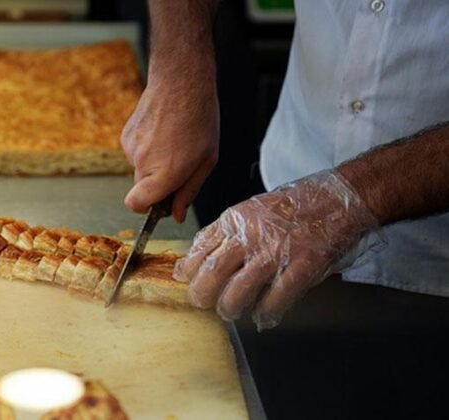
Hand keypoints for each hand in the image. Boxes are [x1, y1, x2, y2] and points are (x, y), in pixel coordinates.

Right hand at [121, 73, 218, 222]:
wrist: (180, 82)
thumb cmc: (199, 119)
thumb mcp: (206, 160)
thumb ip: (189, 191)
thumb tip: (176, 215)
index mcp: (165, 173)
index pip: (136, 205)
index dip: (146, 208)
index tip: (159, 202)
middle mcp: (143, 163)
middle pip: (141, 189)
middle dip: (157, 184)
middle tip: (179, 164)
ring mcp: (131, 148)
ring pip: (139, 169)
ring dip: (154, 163)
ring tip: (173, 141)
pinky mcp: (125, 136)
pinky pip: (135, 153)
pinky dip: (147, 148)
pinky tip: (162, 132)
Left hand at [173, 171, 380, 329]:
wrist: (338, 198)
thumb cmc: (294, 206)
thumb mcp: (250, 210)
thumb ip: (225, 232)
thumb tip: (195, 257)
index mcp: (236, 219)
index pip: (200, 247)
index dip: (188, 269)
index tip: (184, 280)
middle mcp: (251, 235)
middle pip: (212, 272)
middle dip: (202, 294)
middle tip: (202, 302)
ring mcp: (277, 251)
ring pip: (239, 290)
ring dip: (230, 307)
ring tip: (230, 311)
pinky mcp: (302, 266)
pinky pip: (276, 298)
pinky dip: (266, 313)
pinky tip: (263, 316)